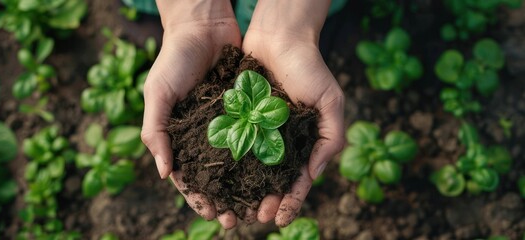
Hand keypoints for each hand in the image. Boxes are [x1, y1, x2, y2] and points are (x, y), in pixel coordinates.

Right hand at [140, 0, 240, 228]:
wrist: (203, 26)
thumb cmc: (174, 60)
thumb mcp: (157, 94)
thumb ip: (156, 132)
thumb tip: (165, 174)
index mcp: (180, 136)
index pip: (188, 176)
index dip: (198, 198)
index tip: (211, 216)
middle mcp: (205, 135)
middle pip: (216, 176)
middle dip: (226, 200)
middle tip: (239, 220)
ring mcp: (227, 123)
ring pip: (238, 162)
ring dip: (246, 185)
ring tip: (258, 204)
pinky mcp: (247, 110)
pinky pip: (255, 137)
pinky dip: (262, 156)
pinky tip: (272, 173)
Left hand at [241, 0, 345, 226]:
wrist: (279, 37)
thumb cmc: (309, 68)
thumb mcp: (331, 102)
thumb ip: (330, 138)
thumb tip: (314, 175)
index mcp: (301, 143)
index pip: (296, 180)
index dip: (290, 201)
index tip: (279, 219)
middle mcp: (277, 142)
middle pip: (269, 182)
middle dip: (262, 202)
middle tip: (252, 218)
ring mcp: (255, 132)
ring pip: (246, 170)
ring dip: (240, 192)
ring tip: (232, 210)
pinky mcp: (235, 119)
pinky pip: (229, 146)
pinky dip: (223, 165)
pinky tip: (215, 181)